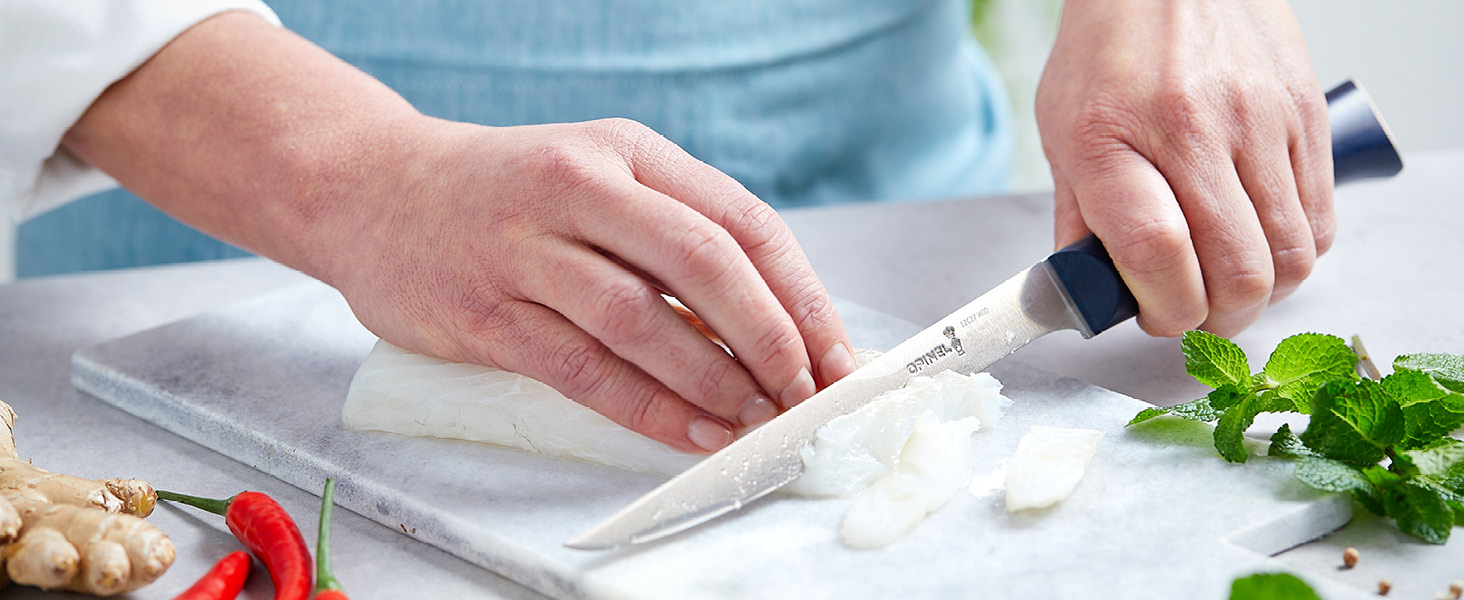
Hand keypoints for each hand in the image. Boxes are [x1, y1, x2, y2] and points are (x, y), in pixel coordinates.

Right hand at [327, 118, 857, 452]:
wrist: (374, 190)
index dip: (798, 292)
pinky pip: (580, 369)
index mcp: (625, 150)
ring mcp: (523, 249)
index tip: (833, 351)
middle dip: (770, 337)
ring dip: (712, 380)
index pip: (740, 219)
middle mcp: (578, 186)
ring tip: (755, 420)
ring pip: (641, 320)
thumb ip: (674, 236)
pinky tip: (687, 430)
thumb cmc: (507, 195)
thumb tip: (771, 326)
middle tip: (804, 392)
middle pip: (702, 262)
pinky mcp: (481, 312)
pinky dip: (644, 406)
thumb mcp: (599, 179)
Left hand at [1035, 0, 1332, 336]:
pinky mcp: (1305, 114)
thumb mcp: (1061, 131)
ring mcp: (1258, 120)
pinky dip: (1294, 252)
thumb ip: (1076, 218)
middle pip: (1237, 270)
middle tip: (1195, 313)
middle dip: (1216, 318)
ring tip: (1228, 281)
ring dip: (1261, 293)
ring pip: (1289, 256)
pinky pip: (1321, 219)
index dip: (1164, 310)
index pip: (1155, 253)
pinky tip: (1260, 241)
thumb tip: (1088, 294)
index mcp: (1111, 138)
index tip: (1156, 317)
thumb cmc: (1107, 52)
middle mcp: (1191, 129)